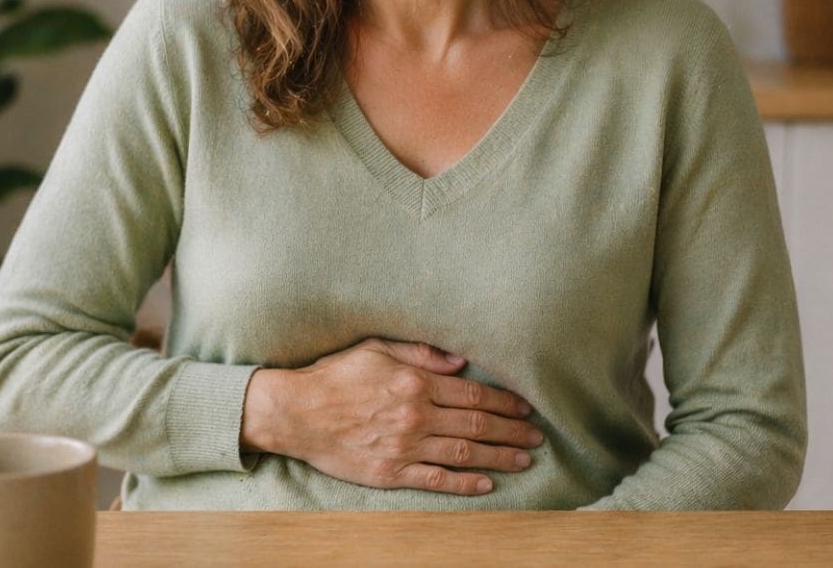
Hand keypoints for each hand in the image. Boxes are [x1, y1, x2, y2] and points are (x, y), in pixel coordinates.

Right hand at [240, 337, 542, 495]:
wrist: (295, 412)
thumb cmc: (335, 375)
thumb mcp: (377, 348)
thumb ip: (421, 353)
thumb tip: (459, 360)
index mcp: (416, 384)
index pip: (473, 396)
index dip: (504, 403)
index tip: (526, 409)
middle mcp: (416, 416)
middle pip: (476, 427)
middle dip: (512, 432)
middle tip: (537, 438)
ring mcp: (404, 448)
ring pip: (463, 455)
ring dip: (499, 458)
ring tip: (524, 461)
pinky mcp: (390, 473)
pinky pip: (435, 480)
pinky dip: (464, 484)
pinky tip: (486, 485)